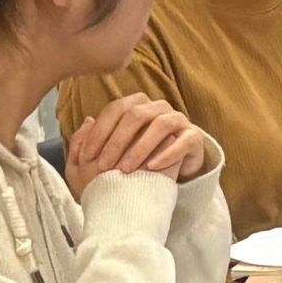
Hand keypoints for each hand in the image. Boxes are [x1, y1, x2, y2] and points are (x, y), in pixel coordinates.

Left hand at [69, 96, 212, 189]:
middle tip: (104, 166)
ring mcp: (178, 120)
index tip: (87, 156)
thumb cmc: (134, 162)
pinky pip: (183, 141)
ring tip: (126, 169)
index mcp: (136, 105)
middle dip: (117, 141)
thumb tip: (87, 121)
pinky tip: (152, 168)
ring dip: (140, 147)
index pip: (115, 109)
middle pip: (136, 115)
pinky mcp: (194, 137)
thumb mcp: (108, 154)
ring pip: (160, 125)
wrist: (167, 177)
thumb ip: (92, 139)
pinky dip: (167, 154)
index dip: (100, 131)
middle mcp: (157, 108)